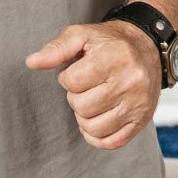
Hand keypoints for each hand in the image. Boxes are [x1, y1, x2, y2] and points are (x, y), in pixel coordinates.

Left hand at [25, 20, 161, 150]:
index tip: (78, 71)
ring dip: (84, 117)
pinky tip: (96, 119)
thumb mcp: (81, 35)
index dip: (67, 78)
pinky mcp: (142, 121)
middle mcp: (130, 82)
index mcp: (115, 58)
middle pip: (82, 107)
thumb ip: (56, 49)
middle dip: (75, 98)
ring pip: (94, 128)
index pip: (72, 82)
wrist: (146, 47)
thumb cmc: (109, 42)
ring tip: (91, 101)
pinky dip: (96, 136)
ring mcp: (138, 104)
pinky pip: (110, 142)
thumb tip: (31, 62)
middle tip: (85, 86)